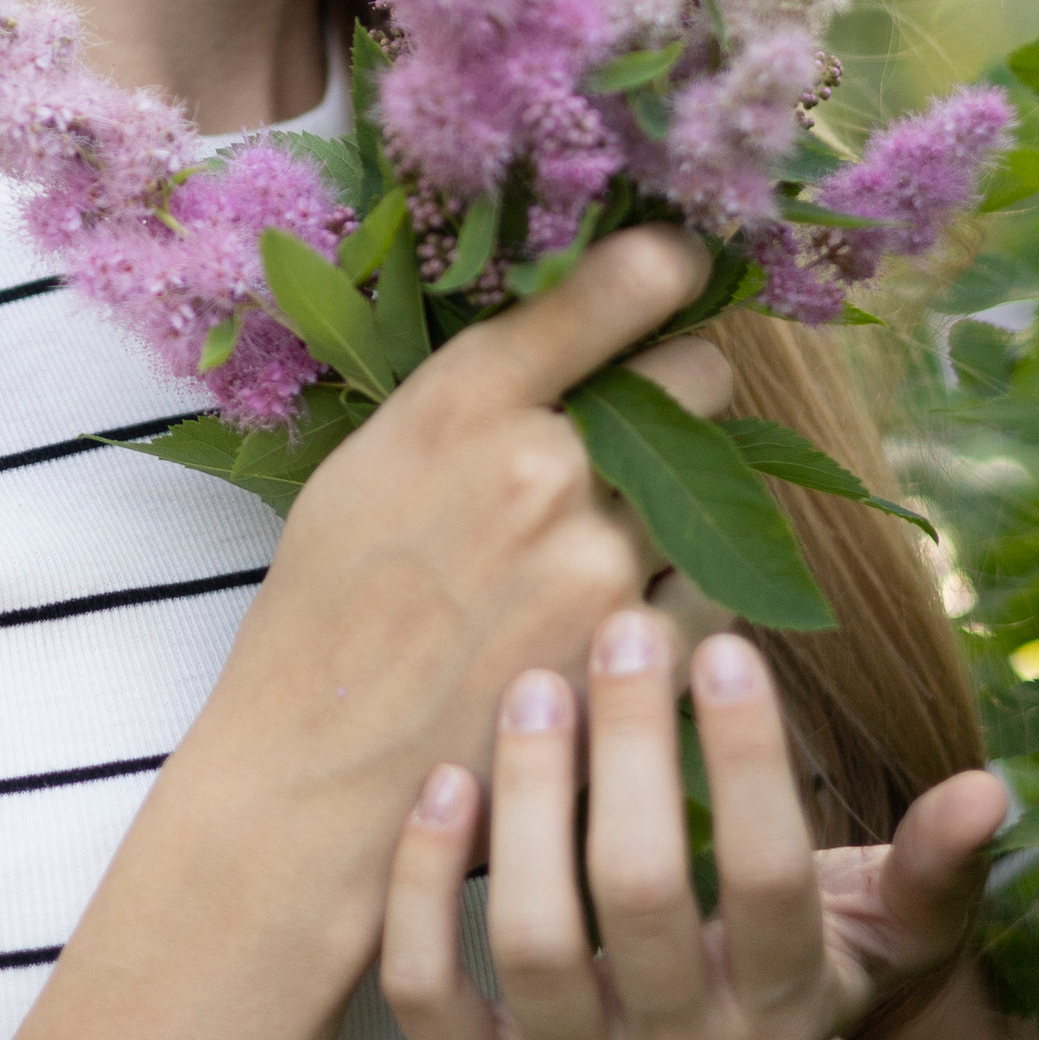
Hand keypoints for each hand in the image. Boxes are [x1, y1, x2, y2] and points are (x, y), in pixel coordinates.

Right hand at [213, 223, 725, 794]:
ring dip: (685, 504)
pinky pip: (718, 589)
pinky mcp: (639, 655)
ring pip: (721, 487)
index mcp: (463, 403)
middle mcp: (545, 466)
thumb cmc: (328, 611)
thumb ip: (477, 400)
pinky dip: (686, 597)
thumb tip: (576, 335)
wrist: (317, 773)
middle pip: (699, 379)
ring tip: (605, 546)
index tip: (686, 266)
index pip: (616, 288)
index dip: (668, 267)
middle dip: (679, 398)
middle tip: (636, 436)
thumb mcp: (368, 465)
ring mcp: (602, 564)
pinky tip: (616, 619)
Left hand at [379, 606, 1008, 1039]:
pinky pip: (426, 995)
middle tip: (622, 629)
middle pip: (638, 899)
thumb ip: (933, 868)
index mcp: (787, 1019)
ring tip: (533, 688)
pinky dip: (420, 891)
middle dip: (627, 751)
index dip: (745, 764)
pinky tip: (442, 783)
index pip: (769, 884)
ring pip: (530, 942)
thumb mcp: (882, 940)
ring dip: (527, 802)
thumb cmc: (797, 993)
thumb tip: (992, 789)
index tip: (723, 648)